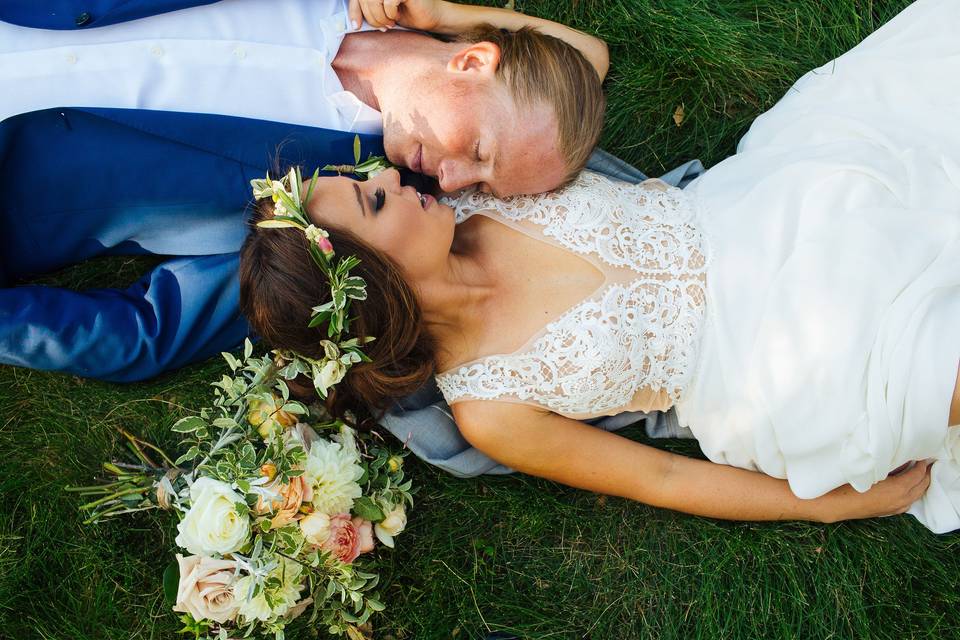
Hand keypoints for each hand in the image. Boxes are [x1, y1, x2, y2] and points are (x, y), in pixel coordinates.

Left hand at [348, 0, 446, 31]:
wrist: (429, 17)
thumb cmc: (406, 15)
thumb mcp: (381, 14)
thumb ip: (368, 11)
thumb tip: (352, 22)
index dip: (354, 11)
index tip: (356, 26)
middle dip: (371, 18)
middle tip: (383, 27)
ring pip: (374, 0)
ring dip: (380, 17)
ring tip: (390, 23)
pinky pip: (388, 1)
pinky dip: (391, 13)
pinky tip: (397, 16)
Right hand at [817, 459, 933, 522]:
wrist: (837, 504)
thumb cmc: (850, 485)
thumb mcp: (870, 470)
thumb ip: (888, 464)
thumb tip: (900, 457)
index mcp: (898, 489)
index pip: (918, 474)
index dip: (922, 464)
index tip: (923, 455)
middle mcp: (901, 500)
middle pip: (922, 486)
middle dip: (926, 474)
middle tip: (926, 462)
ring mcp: (896, 508)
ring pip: (916, 495)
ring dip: (920, 484)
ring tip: (919, 473)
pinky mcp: (889, 512)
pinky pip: (908, 502)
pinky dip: (913, 493)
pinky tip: (908, 487)